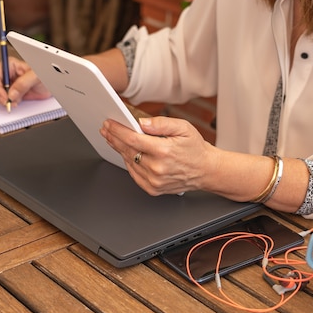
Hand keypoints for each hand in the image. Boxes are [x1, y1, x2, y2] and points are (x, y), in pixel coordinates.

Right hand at [0, 57, 50, 107]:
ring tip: (14, 102)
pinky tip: (15, 103)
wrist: (51, 85)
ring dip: (2, 100)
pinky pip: (2, 99)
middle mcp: (6, 74)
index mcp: (9, 65)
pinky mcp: (10, 93)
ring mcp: (7, 84)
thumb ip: (23, 84)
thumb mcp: (35, 77)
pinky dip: (6, 103)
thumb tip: (11, 94)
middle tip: (8, 103)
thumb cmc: (45, 75)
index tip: (4, 97)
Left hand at [100, 116, 216, 194]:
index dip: (117, 130)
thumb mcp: (183, 128)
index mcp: (164, 151)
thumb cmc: (195, 149)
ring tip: (113, 138)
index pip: (132, 139)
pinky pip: (134, 174)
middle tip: (106, 129)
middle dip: (114, 138)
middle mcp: (157, 168)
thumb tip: (141, 123)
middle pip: (127, 150)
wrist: (206, 170)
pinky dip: (128, 162)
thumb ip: (161, 123)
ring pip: (128, 162)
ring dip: (119, 149)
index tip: (109, 124)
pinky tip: (126, 153)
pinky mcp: (153, 189)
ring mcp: (154, 180)